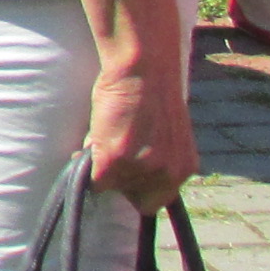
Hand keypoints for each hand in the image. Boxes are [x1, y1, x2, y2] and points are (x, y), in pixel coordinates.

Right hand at [83, 52, 198, 213]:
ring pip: (111, 185)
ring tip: (106, 137)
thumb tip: (132, 171)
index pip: (156, 201)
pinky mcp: (114, 160)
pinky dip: (86, 162)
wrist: (144, 69)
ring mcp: (140, 168)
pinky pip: (93, 178)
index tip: (127, 173)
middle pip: (134, 198)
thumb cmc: (153, 92)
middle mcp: (166, 173)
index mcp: (183, 168)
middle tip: (114, 153)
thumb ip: (158, 158)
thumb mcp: (168, 135)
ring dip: (104, 166)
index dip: (138, 188)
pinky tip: (92, 139)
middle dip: (121, 180)